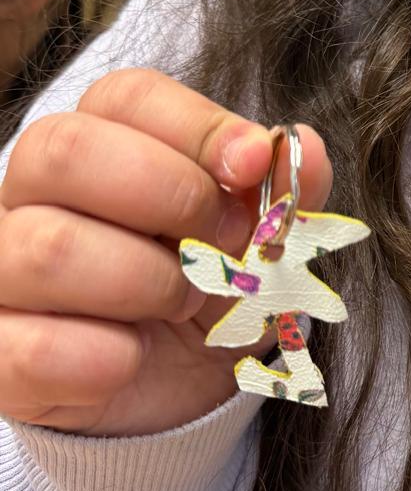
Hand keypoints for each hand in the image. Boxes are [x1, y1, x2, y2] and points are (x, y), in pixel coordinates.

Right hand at [0, 69, 332, 437]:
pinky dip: (106, 359)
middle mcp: (28, 197)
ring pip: (48, 248)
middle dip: (169, 194)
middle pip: (64, 149)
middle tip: (225, 241)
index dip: (197, 126)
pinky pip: (30, 347)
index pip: (124, 97)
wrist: (176, 393)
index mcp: (95, 147)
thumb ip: (281, 192)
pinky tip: (131, 360)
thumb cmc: (208, 294)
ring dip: (147, 283)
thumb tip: (301, 146)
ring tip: (181, 303)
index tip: (253, 165)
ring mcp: (0, 272)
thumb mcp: (258, 243)